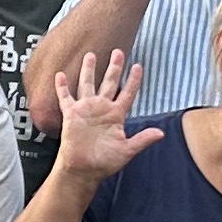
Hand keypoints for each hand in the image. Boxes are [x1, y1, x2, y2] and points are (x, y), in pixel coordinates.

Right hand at [51, 50, 163, 180]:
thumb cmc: (104, 163)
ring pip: (88, 84)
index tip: (138, 66)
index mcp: (116, 115)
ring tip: (90, 55)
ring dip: (89, 70)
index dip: (133, 80)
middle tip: (118, 51)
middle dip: (114, 67)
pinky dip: (62, 86)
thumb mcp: (127, 151)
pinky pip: (66, 97)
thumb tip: (161, 134)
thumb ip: (142, 139)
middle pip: (109, 82)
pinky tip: (61, 74)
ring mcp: (86, 110)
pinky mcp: (72, 114)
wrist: (83, 170)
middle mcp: (102, 109)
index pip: (127, 93)